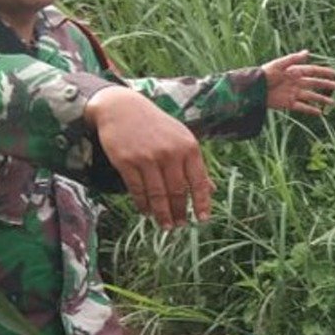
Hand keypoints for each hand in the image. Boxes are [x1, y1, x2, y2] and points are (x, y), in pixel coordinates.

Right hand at [84, 87, 211, 229]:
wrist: (122, 107)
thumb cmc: (157, 126)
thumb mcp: (181, 139)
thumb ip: (195, 164)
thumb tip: (212, 190)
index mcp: (188, 147)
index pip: (199, 181)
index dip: (201, 203)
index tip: (203, 220)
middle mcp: (170, 153)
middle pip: (177, 192)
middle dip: (179, 212)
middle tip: (180, 226)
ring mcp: (147, 157)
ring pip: (157, 194)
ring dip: (162, 214)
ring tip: (166, 226)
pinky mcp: (127, 161)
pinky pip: (137, 190)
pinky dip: (142, 204)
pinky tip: (146, 212)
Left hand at [261, 51, 334, 113]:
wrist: (253, 90)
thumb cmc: (264, 74)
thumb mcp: (278, 64)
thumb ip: (293, 59)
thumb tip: (307, 53)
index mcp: (294, 72)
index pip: (313, 71)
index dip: (324, 72)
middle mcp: (296, 82)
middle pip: (314, 83)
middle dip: (326, 85)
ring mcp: (293, 93)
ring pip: (311, 96)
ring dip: (322, 99)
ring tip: (333, 103)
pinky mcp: (289, 104)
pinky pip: (303, 107)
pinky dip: (311, 110)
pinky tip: (320, 113)